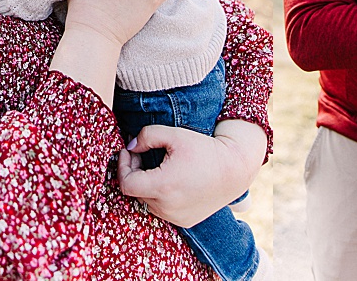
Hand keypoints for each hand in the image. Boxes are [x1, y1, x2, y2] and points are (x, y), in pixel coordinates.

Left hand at [117, 120, 266, 226]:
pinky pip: (162, 209)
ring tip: (158, 167)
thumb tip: (130, 146)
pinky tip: (172, 181)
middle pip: (136, 191)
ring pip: (148, 201)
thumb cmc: (204, 149)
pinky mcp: (184, 222)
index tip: (128, 151)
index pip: (126, 184)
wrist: (234, 169)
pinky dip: (160, 196)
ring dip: (147, 185)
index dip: (122, 166)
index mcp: (163, 186)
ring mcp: (175, 217)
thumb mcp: (175, 134)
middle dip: (134, 172)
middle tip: (141, 154)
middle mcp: (167, 207)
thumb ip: (146, 136)